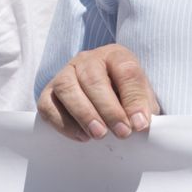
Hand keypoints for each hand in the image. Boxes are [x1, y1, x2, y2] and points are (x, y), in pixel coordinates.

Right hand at [36, 44, 159, 141]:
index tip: (139, 124)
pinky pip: (48, 105)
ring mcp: (64, 74)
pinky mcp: (48, 93)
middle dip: (109, 109)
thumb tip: (139, 123)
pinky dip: (63, 122)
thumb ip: (143, 107)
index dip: (133, 98)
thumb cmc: (124, 98)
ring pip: (67, 87)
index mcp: (115, 56)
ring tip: (99, 134)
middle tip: (121, 132)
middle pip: (93, 78)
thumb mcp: (141, 98)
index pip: (125, 70)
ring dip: (84, 113)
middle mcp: (87, 60)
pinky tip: (81, 135)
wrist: (104, 100)